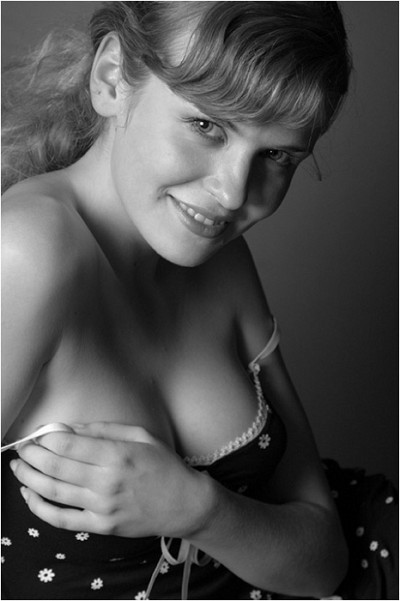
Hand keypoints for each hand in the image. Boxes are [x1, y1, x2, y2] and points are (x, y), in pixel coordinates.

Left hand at [11, 422, 213, 538]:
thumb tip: (68, 429)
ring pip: (53, 492)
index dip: (45, 439)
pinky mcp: (101, 526)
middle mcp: (106, 482)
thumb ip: (102, 430)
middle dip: (31, 456)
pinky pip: (62, 519)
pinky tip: (29, 496)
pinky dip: (40, 508)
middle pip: (55, 468)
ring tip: (17, 468)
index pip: (67, 446)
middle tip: (21, 449)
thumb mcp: (140, 435)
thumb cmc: (164, 464)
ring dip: (28, 479)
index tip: (37, 434)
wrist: (184, 503)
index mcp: (116, 454)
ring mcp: (102, 507)